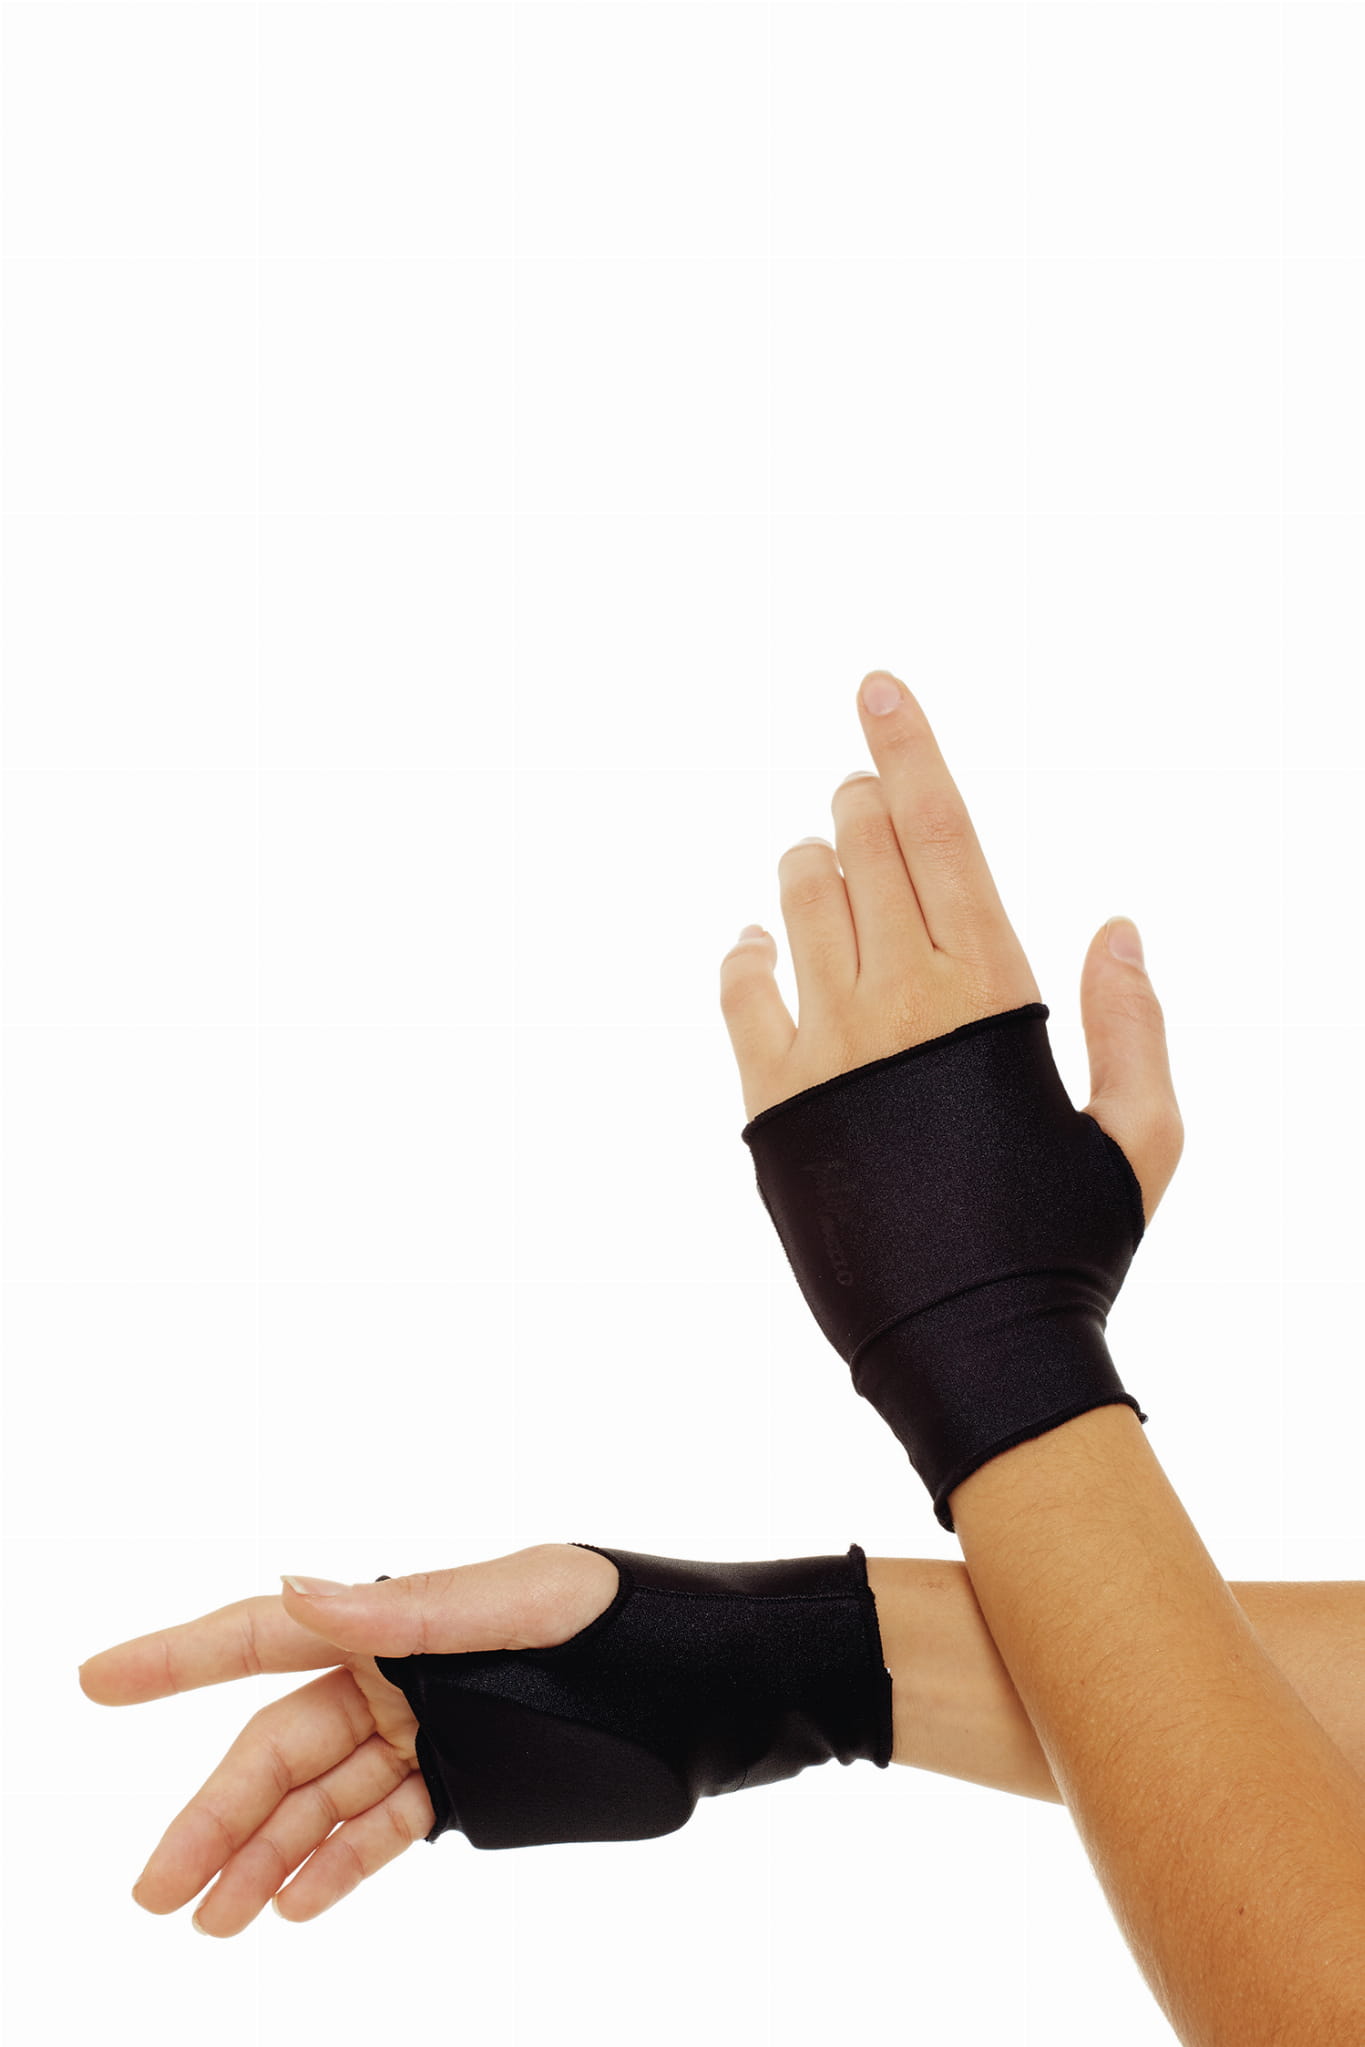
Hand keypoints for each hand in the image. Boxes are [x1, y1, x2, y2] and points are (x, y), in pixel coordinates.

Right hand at [78, 1542, 618, 1935]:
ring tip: (210, 1921)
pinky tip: (292, 1906)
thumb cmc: (636, 1620)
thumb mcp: (531, 1603)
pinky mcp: (470, 1786)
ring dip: (263, 1858)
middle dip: (215, 1814)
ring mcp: (430, 1733)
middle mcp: (403, 1673)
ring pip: (321, 1800)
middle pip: (281, 1745)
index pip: (268, 1634)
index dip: (178, 1657)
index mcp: (403, 1615)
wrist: (723, 1683)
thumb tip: (300, 1587)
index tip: (98, 1681)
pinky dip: (334, 1868)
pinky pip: (382, 1829)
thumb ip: (416, 1609)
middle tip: (154, 1889)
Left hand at [718, 672, 1182, 1227]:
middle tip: (860, 805)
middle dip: (861, 805)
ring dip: (808, 868)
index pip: (944, 833)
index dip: (908, 748)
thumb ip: (1133, 1022)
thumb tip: (1116, 925)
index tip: (875, 685)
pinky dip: (746, 952)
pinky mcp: (770, 1103)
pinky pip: (739, 991)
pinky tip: (760, 944)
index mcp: (998, 992)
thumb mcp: (1140, 1138)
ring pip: (797, 902)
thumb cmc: (1067, 1248)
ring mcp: (829, 1047)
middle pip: (865, 848)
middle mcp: (906, 1001)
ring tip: (822, 874)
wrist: (975, 1353)